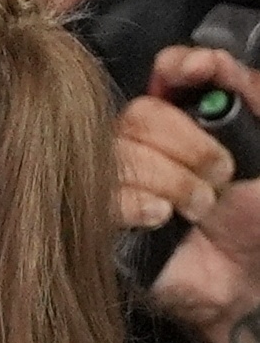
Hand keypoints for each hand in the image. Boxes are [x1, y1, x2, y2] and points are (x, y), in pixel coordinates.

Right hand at [132, 47, 259, 338]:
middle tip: (221, 176)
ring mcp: (115, 178)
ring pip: (123, 152)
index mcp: (184, 119)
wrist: (246, 283)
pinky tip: (163, 219)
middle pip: (141, 113)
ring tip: (200, 210)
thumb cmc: (257, 218)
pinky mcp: (98, 218)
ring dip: (175, 182)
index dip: (178, 67)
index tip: (200, 72)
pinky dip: (140, 203)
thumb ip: (252, 97)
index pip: (166, 72)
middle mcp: (143, 141)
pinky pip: (104, 194)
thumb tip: (212, 59)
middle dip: (190, 144)